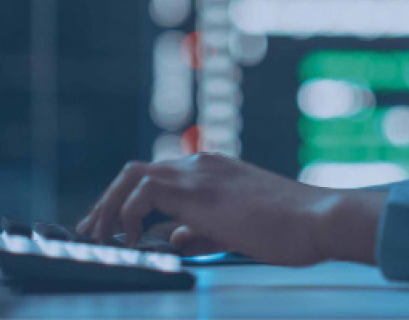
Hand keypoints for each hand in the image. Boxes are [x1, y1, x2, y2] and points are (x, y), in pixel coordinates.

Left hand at [75, 153, 339, 264]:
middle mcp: (203, 165)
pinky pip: (144, 193)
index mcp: (214, 172)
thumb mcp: (238, 231)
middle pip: (136, 172)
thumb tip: (171, 236)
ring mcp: (201, 174)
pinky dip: (126, 216)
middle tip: (89, 233)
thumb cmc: (290, 229)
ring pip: (133, 176)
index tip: (108, 229)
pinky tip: (129, 242)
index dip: (126, 203)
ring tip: (96, 238)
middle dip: (106, 203)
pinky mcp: (200, 191)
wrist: (319, 219)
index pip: (157, 179)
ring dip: (107, 207)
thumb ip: (203, 230)